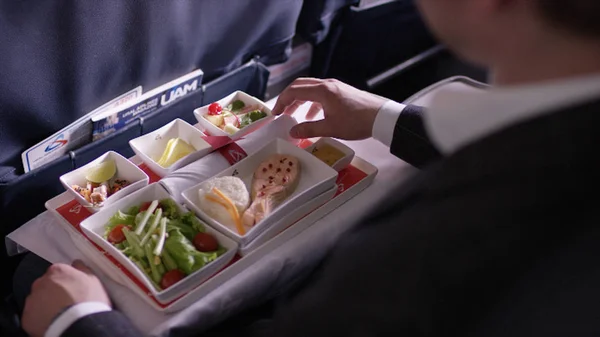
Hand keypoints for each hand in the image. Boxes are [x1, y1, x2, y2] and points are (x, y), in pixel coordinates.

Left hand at [22, 260, 110, 336]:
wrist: (79, 325)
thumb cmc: (88, 302)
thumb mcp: (93, 280)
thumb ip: (82, 269)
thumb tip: (77, 264)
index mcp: (58, 271)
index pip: (58, 271)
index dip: (66, 280)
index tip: (72, 287)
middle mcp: (41, 283)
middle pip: (46, 284)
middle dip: (54, 291)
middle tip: (67, 301)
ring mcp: (33, 300)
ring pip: (38, 299)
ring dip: (46, 304)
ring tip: (61, 313)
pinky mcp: (28, 317)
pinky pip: (33, 315)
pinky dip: (41, 317)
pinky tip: (53, 320)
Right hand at [272, 78, 386, 139]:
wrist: (382, 117)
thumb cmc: (356, 122)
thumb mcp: (330, 128)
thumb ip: (309, 129)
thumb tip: (292, 131)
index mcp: (322, 91)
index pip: (294, 91)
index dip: (281, 102)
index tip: (275, 114)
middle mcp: (327, 84)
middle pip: (300, 85)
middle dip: (288, 98)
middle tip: (281, 111)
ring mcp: (335, 86)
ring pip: (311, 89)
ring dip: (300, 100)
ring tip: (294, 115)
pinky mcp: (342, 91)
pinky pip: (320, 93)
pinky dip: (312, 102)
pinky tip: (313, 116)